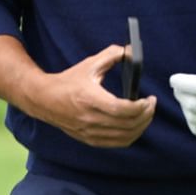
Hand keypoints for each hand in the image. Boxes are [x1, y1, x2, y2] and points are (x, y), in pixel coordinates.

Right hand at [17, 44, 156, 147]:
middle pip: (128, 124)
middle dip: (146, 115)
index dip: (140, 107)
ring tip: (146, 115)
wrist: (44, 99)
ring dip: (141, 126)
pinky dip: (131, 136)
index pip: (122, 109)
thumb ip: (110, 56)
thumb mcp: (88, 65)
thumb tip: (131, 51)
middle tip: (151, 105)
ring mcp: (90, 131)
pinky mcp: (90, 139)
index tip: (148, 99)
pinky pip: (117, 143)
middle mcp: (90, 118)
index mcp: (90, 99)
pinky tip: (134, 126)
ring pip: (126, 136)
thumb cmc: (67, 82)